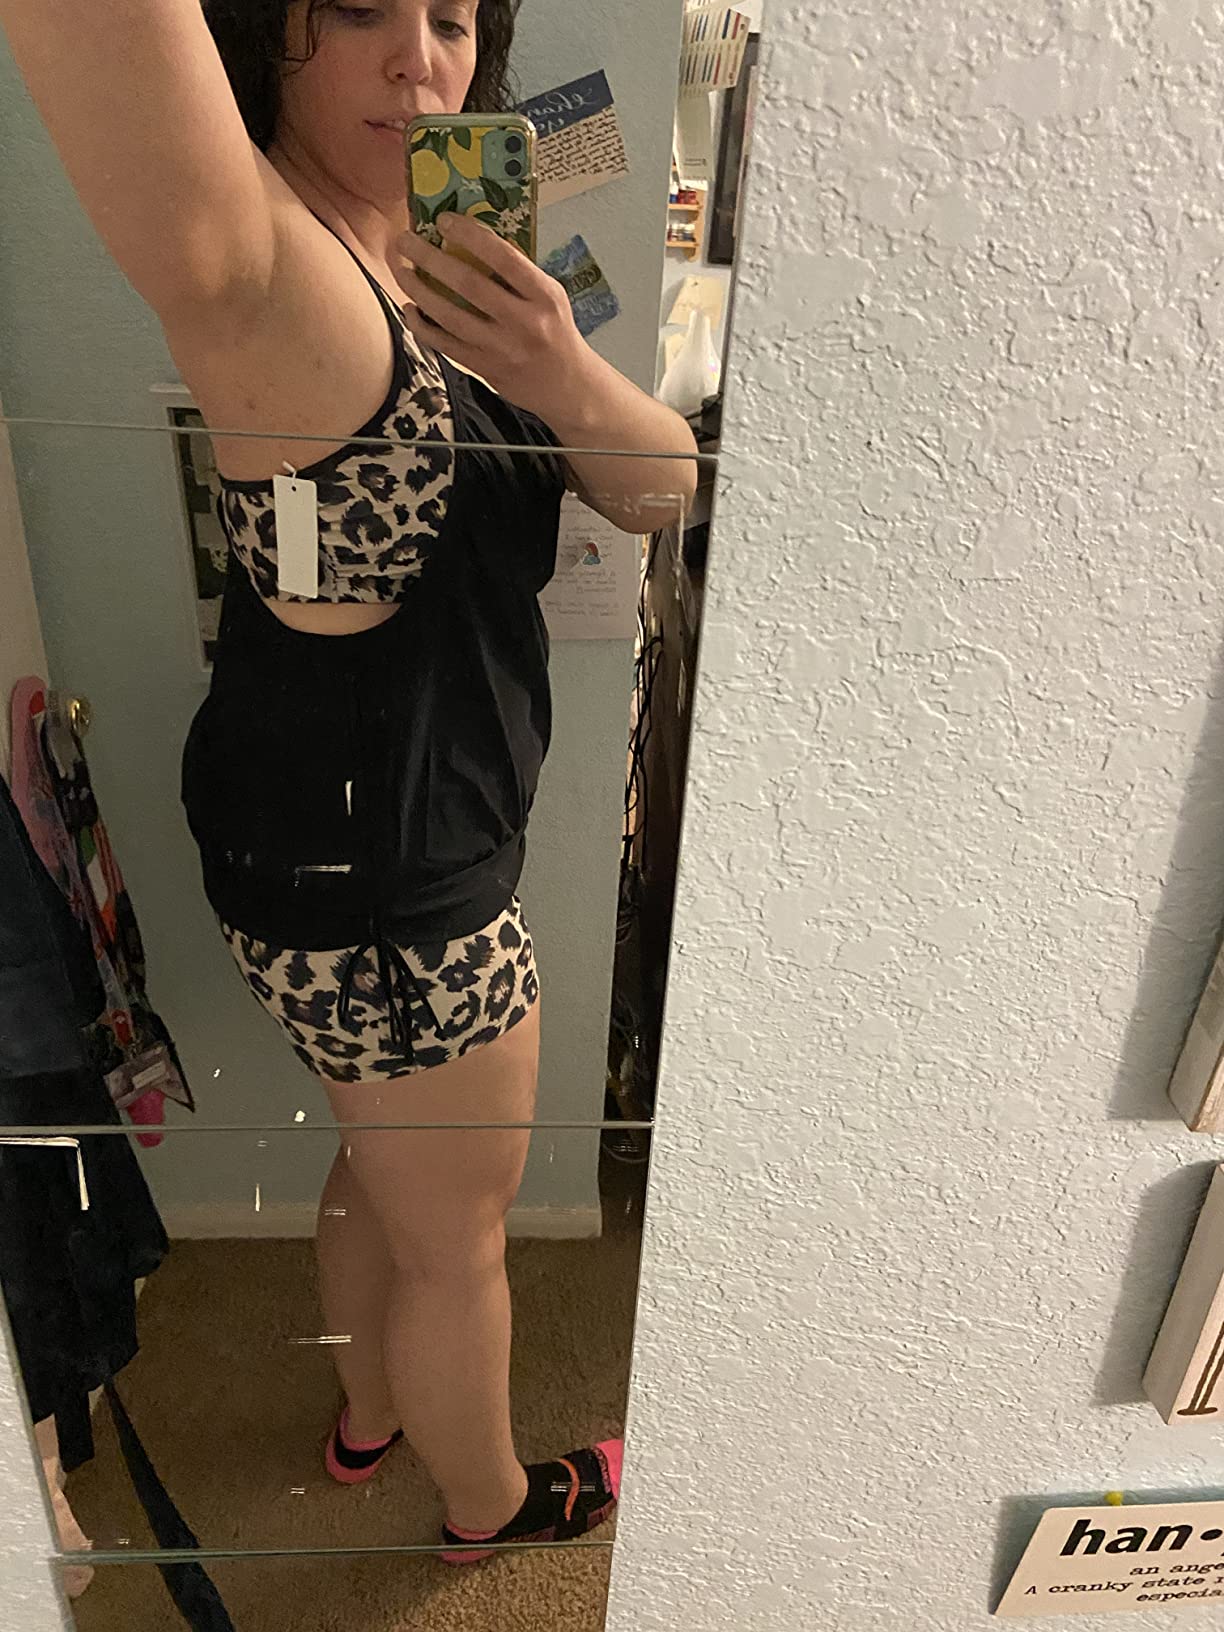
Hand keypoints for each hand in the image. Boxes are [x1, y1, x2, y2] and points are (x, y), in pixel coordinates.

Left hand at [394, 214, 586, 420]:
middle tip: (405, 241)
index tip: (444, 220)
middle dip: (430, 258)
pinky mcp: (485, 369)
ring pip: (450, 316)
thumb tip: (474, 239)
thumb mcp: (549, 296)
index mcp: (543, 296)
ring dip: (418, 291)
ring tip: (401, 270)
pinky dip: (423, 326)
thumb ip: (518, 273)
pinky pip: (445, 345)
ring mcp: (502, 349)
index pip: (504, 258)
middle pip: (468, 284)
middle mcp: (523, 322)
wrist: (567, 387)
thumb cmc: (555, 332)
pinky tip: (410, 310)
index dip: (470, 236)